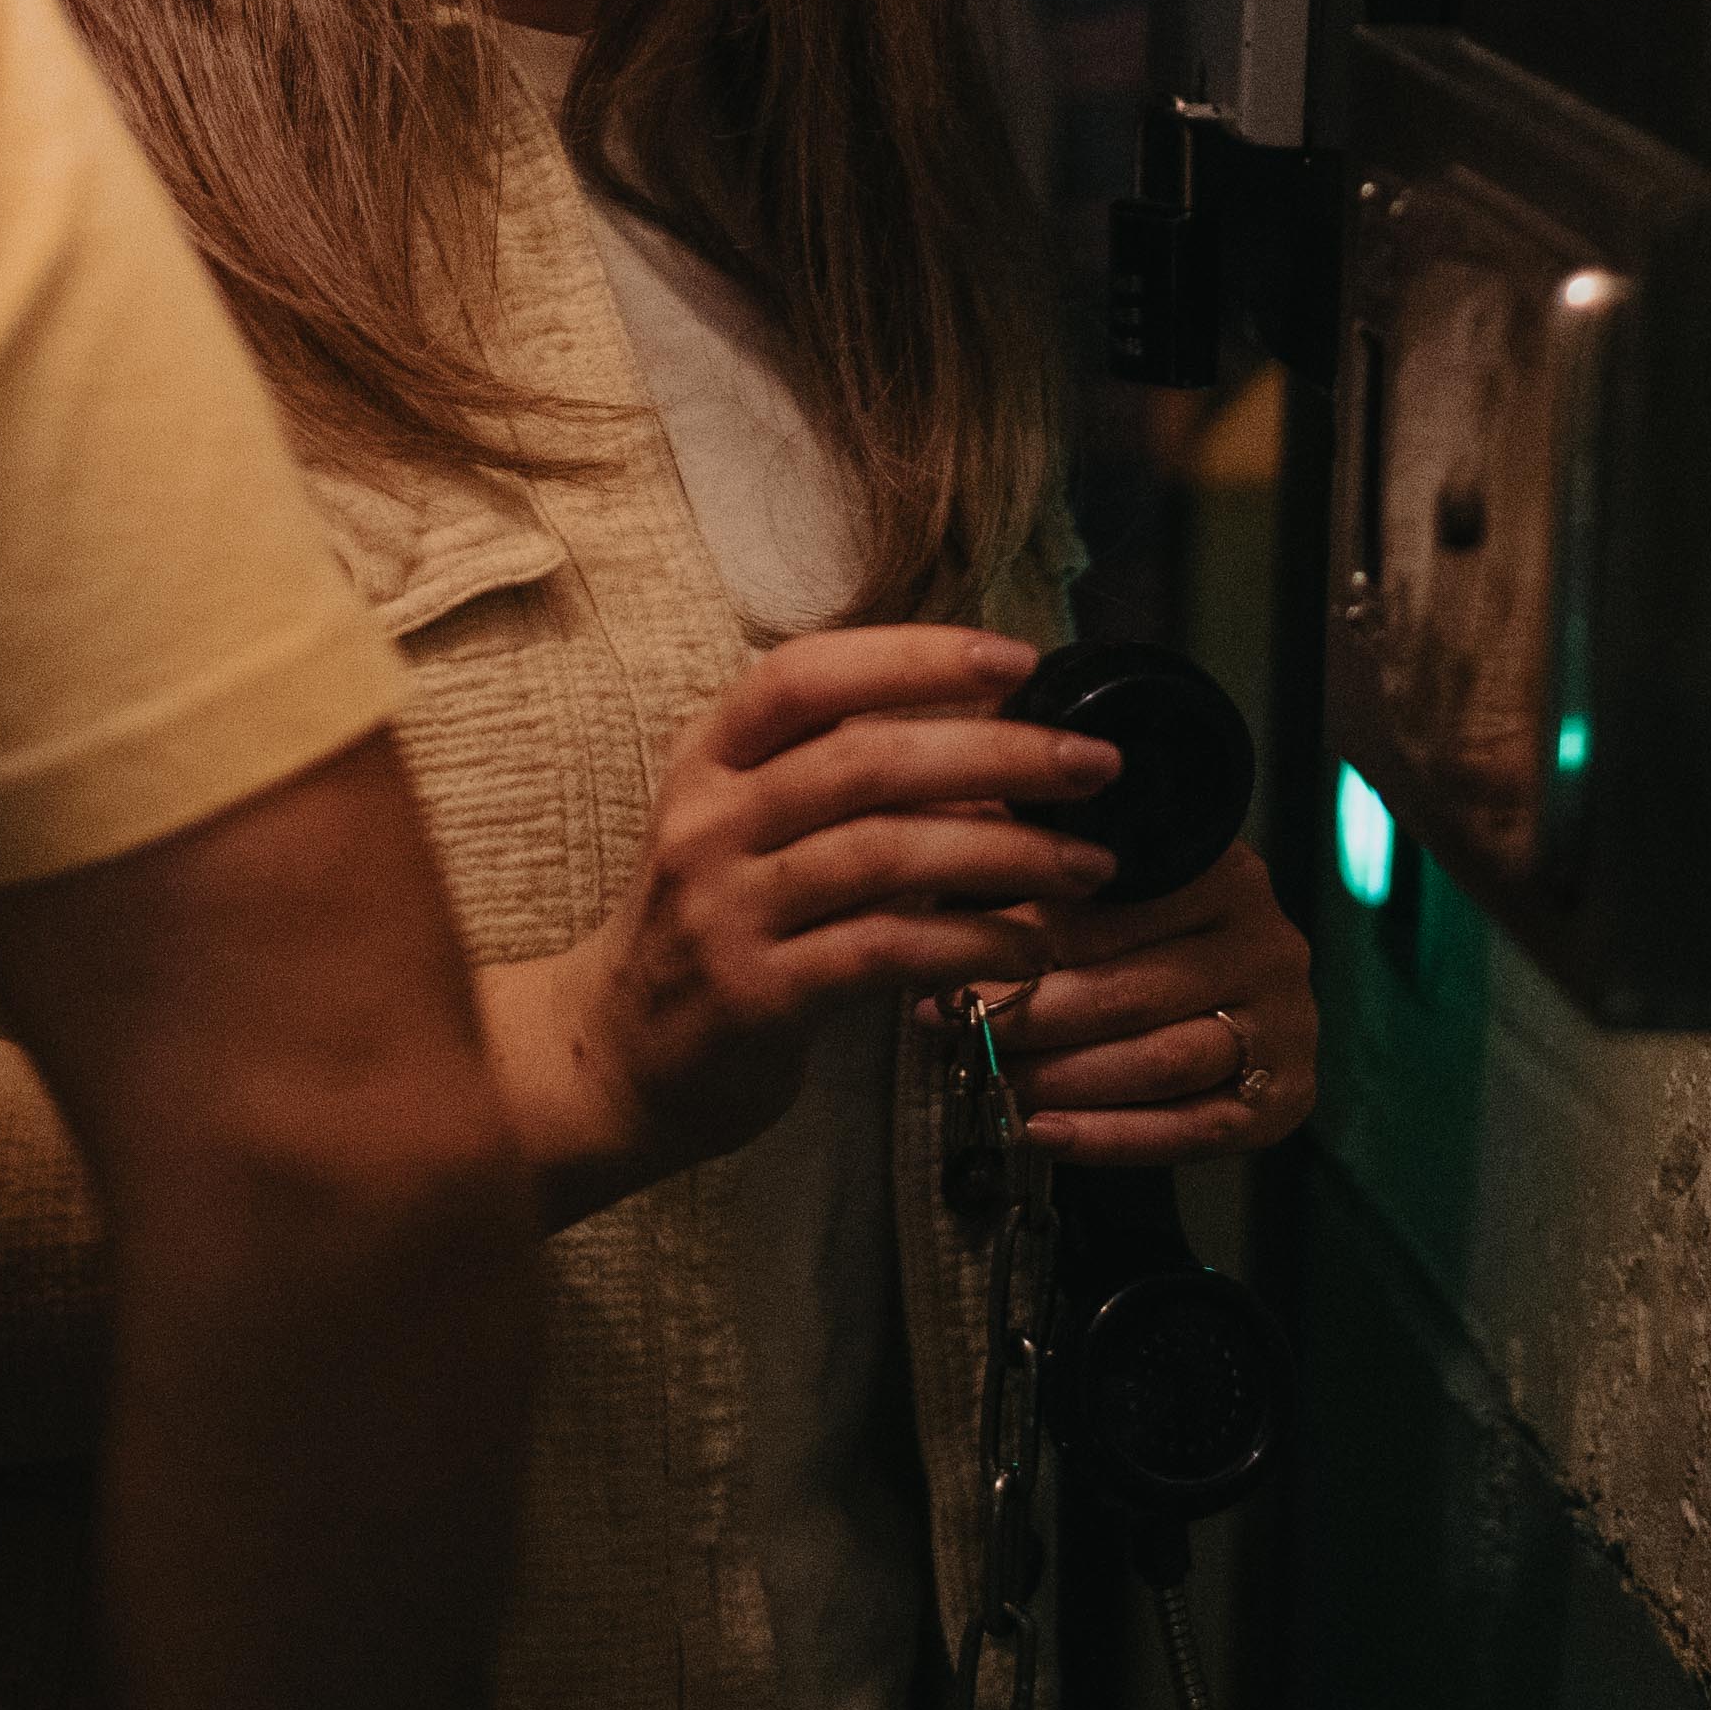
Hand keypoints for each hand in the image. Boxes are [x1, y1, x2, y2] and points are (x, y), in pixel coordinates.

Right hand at [488, 626, 1114, 1219]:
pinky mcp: (755, 992)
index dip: (915, 657)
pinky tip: (1029, 949)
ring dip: (1006, 854)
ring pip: (886, 854)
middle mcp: (710, 818)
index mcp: (709, 756)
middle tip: (1094, 764)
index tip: (1018, 659)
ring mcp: (725, 907)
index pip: (809, 674)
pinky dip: (971, 943)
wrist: (615, 1052)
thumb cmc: (714, 921)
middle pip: (866, 760)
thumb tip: (995, 732)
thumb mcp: (748, 822)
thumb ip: (841, 774)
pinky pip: (885, 952)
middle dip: (998, 752)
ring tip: (1087, 864)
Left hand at [977, 824, 1318, 1165]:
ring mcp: (1287, 1024)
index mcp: (1223, 871)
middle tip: (954, 1029)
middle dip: (1029, 1017)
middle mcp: (1268, 942)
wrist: (1225, 994)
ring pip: (1160, 1062)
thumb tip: (952, 860)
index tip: (944, 964)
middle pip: (1129, 992)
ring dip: (1063, 1079)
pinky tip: (1042, 1132)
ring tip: (993, 1080)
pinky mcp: (1287, 1098)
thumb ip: (1041, 867)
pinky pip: (1191, 1130)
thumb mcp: (1101, 881)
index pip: (1108, 914)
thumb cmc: (1137, 930)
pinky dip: (1110, 1137)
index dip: (1018, 941)